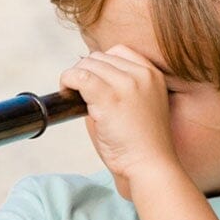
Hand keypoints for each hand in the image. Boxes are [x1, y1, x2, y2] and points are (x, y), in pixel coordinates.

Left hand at [58, 45, 178, 186]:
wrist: (150, 167)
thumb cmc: (140, 146)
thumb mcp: (138, 107)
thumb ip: (118, 88)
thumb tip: (85, 77)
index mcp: (153, 75)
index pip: (119, 52)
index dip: (100, 65)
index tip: (94, 83)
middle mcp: (142, 74)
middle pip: (100, 57)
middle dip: (86, 72)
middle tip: (80, 95)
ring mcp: (126, 84)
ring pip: (88, 64)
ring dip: (76, 78)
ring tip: (74, 97)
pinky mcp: (110, 97)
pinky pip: (79, 76)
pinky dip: (68, 81)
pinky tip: (66, 92)